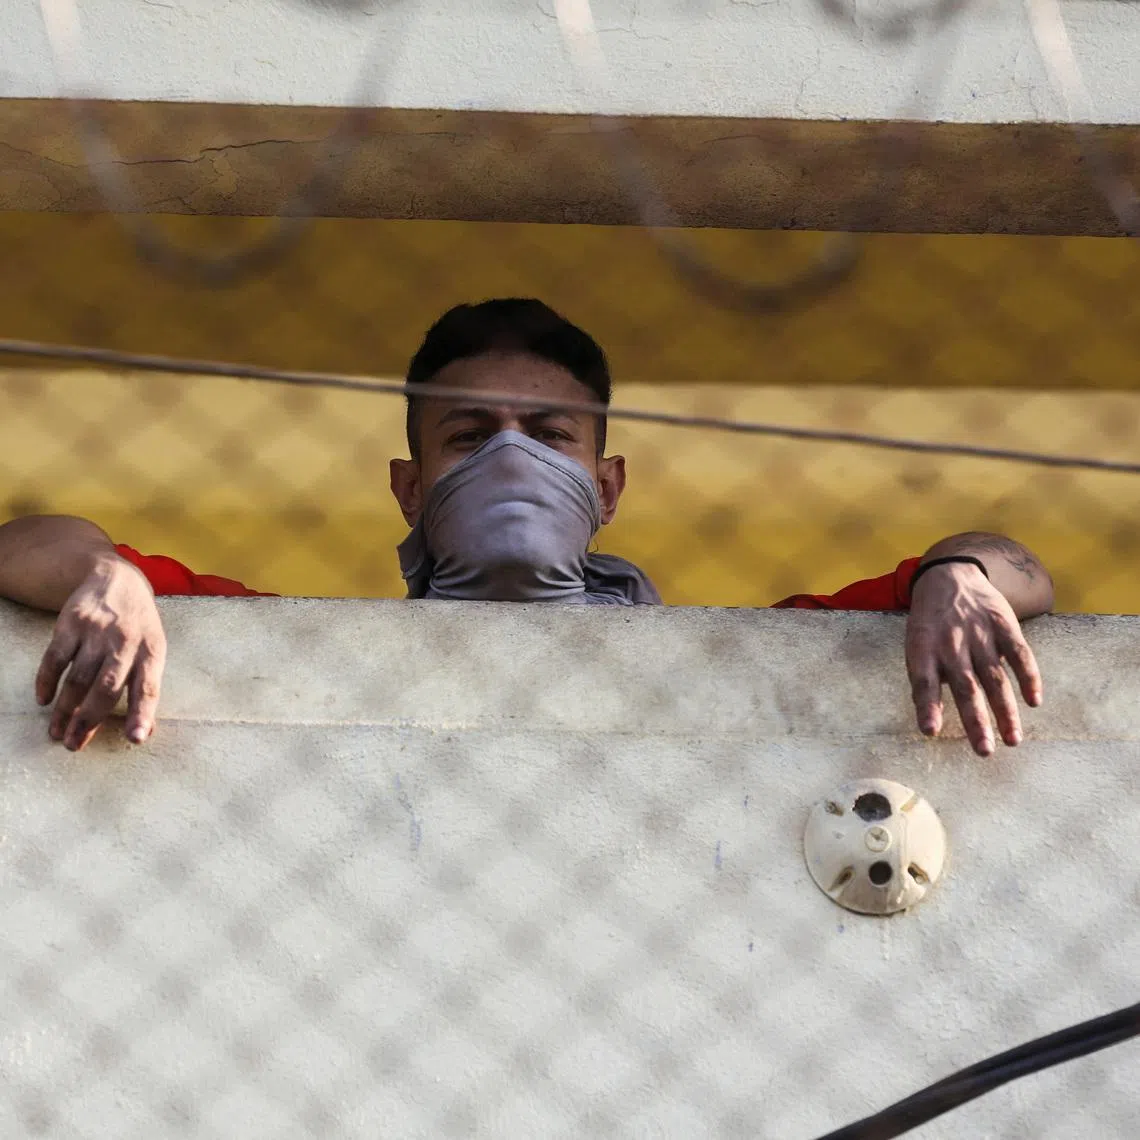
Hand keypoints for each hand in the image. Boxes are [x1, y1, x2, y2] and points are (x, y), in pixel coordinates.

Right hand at [35, 556, 166, 750]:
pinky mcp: (71, 624)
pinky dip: (47, 682)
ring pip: (77, 679)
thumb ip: (146, 687)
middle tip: (73, 745)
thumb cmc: (138, 627)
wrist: (117, 580)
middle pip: (106, 688)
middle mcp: (125, 643)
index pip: (148, 688)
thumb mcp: (153, 650)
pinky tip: (44, 700)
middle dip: (88, 721)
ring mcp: (97, 632)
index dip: (142, 714)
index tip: (136, 738)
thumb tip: (143, 732)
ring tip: (57, 732)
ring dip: (65, 710)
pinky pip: (55, 659)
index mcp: (152, 652)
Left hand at [906, 562, 1041, 756]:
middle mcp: (951, 644)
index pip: (923, 681)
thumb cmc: (930, 623)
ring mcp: (979, 634)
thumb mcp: (916, 644)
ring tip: (1012, 740)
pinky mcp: (1003, 624)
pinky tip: (1034, 701)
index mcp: (923, 649)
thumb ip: (926, 677)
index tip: (929, 731)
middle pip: (965, 687)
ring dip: (1005, 711)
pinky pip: (1019, 653)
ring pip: (994, 678)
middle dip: (975, 721)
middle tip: (984, 751)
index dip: (926, 706)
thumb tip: (931, 720)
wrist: (949, 575)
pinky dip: (1028, 677)